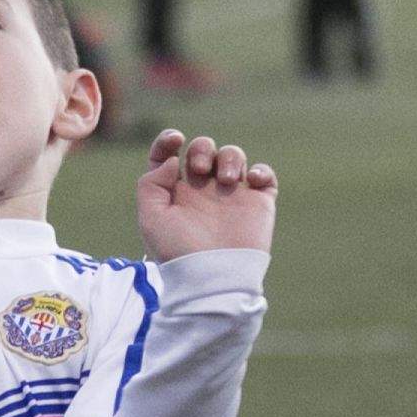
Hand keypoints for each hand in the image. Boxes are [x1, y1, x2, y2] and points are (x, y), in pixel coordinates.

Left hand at [136, 129, 277, 255]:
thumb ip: (151, 183)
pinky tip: (251, 181)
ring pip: (233, 155)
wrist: (214, 276)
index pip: (169, 155)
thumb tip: (174, 160)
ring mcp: (232, 196)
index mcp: (176, 193)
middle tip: (201, 170)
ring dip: (231, 157)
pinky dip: (261, 171)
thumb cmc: (179, 252)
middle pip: (204, 148)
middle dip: (202, 149)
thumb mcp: (151, 219)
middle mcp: (204, 191)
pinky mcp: (258, 203)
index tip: (176, 140)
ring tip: (228, 181)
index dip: (168, 140)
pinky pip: (265, 175)